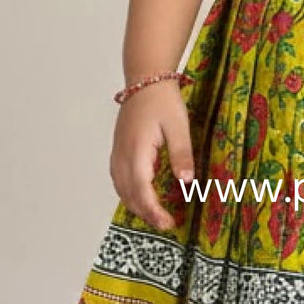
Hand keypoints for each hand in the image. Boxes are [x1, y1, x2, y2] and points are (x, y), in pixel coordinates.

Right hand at [110, 80, 195, 230]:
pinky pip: (118, 179)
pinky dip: (128, 193)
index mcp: (137, 151)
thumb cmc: (163, 101)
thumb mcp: (179, 127)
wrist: (145, 79)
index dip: (153, 211)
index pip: (141, 190)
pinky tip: (140, 197)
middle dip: (146, 213)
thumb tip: (186, 182)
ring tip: (155, 216)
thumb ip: (182, 155)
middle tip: (166, 224)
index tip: (167, 223)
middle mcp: (122, 156)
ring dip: (136, 205)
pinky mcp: (118, 150)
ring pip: (120, 189)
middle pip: (128, 194)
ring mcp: (117, 153)